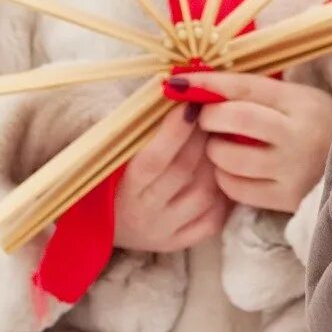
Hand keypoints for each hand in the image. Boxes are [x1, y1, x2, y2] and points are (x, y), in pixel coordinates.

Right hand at [113, 106, 233, 253]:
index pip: (153, 159)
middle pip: (184, 171)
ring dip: (217, 162)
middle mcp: (144, 214)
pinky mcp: (182, 242)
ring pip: (205, 192)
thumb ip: (138, 128)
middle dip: (203, 137)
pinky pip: (214, 217)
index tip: (192, 105)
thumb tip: (173, 89)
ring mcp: (165, 231)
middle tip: (215, 114)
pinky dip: (223, 193)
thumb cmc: (114, 176)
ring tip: (219, 141)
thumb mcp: (115, 153)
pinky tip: (221, 173)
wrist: (108, 223)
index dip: (175, 131)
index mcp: (121, 190)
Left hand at [171, 71, 331, 214]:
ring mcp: (292, 168)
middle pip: (235, 117)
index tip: (178, 82)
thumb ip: (255, 93)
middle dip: (208, 116)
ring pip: (229, 156)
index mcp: (302, 102)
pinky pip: (234, 186)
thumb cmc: (315, 126)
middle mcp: (299, 134)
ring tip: (222, 145)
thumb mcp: (298, 100)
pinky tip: (234, 169)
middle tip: (204, 118)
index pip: (244, 86)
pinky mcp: (284, 197)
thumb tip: (199, 84)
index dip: (207, 83)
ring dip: (214, 149)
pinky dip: (224, 176)